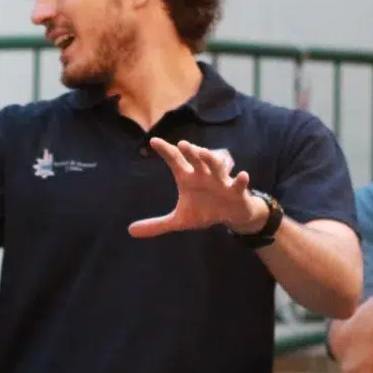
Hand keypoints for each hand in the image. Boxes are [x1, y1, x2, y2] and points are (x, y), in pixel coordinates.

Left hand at [130, 139, 262, 237]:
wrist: (230, 215)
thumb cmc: (205, 210)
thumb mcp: (180, 220)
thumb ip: (157, 224)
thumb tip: (130, 231)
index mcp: (188, 178)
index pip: (175, 161)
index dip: (166, 151)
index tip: (153, 142)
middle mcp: (203, 174)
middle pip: (196, 159)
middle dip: (190, 152)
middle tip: (182, 145)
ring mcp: (220, 181)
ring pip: (216, 166)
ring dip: (211, 160)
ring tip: (204, 154)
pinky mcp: (236, 191)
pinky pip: (238, 184)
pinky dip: (240, 180)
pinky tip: (241, 175)